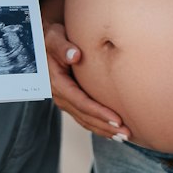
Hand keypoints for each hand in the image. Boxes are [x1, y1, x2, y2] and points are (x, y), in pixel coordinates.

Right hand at [44, 19, 131, 140]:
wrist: (46, 40)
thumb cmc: (53, 37)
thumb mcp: (55, 38)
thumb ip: (63, 47)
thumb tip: (75, 56)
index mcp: (57, 83)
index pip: (81, 102)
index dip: (99, 113)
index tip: (117, 120)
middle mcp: (60, 95)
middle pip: (84, 116)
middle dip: (105, 126)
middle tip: (126, 134)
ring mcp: (65, 100)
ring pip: (85, 120)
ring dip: (104, 130)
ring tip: (123, 136)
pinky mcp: (70, 100)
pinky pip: (84, 117)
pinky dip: (98, 125)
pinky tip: (111, 130)